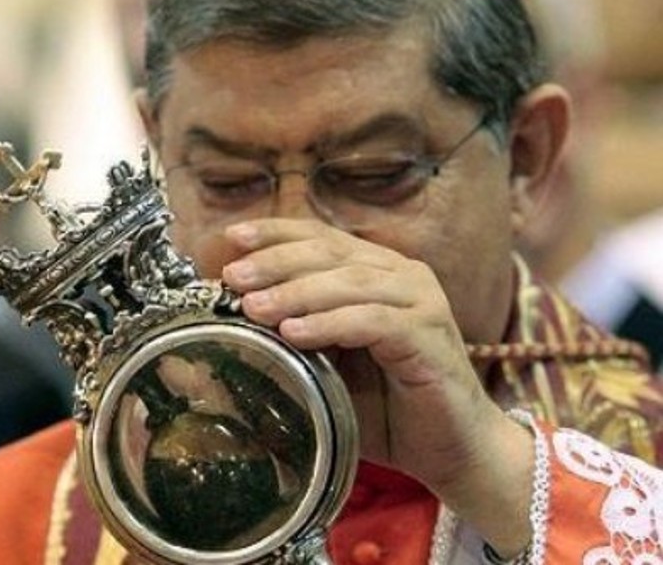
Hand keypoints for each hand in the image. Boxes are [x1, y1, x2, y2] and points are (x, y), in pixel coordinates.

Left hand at [221, 218, 533, 556]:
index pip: (321, 237)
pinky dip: (331, 323)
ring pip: (350, 282)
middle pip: (331, 252)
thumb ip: (293, 335)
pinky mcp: (430, 334)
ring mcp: (420, 301)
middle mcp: (401, 275)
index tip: (232, 239)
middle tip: (234, 277)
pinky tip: (294, 332)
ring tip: (253, 307)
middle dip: (277, 261)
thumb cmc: (385, 405)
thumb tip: (234, 317)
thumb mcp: (328, 363)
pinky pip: (373, 320)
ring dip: (297, 292)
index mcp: (376, 271)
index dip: (276, 232)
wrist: (449, 448)